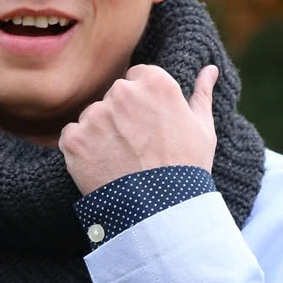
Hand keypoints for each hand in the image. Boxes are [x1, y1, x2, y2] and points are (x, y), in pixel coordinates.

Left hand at [59, 64, 217, 195]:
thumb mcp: (203, 129)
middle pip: (114, 96)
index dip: (143, 103)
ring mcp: (95, 116)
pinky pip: (72, 137)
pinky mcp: (74, 139)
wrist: (161, 213)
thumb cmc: (188, 169)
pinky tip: (102, 168)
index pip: (138, 77)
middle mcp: (122, 92)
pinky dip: (82, 151)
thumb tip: (210, 69)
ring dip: (101, 134)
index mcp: (155, 83)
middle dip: (121, 116)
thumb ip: (202, 94)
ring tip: (121, 161)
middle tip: (136, 148)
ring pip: (93, 117)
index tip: (149, 126)